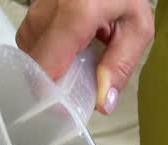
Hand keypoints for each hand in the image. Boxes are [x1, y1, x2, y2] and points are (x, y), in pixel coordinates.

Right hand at [16, 0, 153, 113]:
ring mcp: (37, 6)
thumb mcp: (137, 28)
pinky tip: (68, 55)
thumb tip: (105, 102)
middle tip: (73, 97)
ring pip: (30, 52)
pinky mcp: (34, 8)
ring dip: (49, 68)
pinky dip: (47, 54)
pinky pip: (31, 40)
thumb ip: (121, 65)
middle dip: (51, 84)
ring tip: (76, 70)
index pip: (49, 62)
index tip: (61, 111)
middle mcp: (50, 7)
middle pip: (35, 61)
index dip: (50, 93)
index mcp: (78, 11)